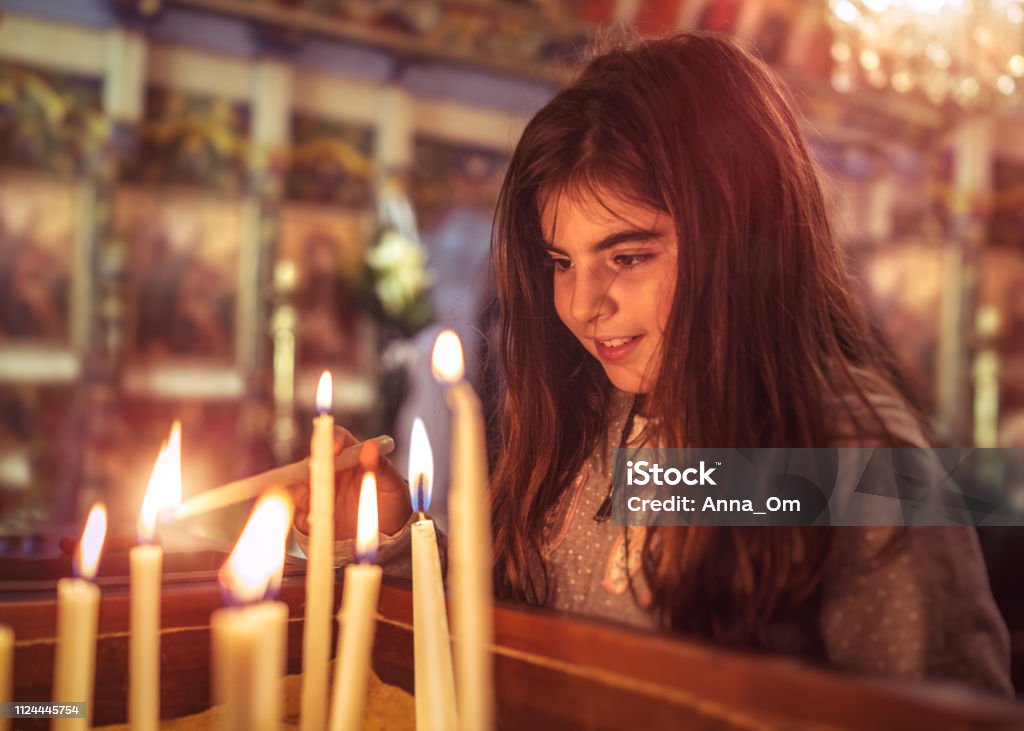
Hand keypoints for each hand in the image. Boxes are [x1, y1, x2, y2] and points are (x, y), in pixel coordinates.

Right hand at [290, 426, 410, 538]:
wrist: (389, 535)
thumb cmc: (392, 503)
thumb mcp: (392, 485)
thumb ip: (381, 467)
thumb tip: (370, 446)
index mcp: (350, 456)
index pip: (336, 439)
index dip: (329, 440)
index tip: (333, 449)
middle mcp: (331, 471)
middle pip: (310, 463)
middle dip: (308, 472)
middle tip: (317, 484)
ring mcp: (320, 493)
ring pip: (299, 487)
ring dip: (303, 496)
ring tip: (315, 507)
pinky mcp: (313, 514)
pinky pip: (299, 513)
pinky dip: (303, 517)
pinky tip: (314, 523)